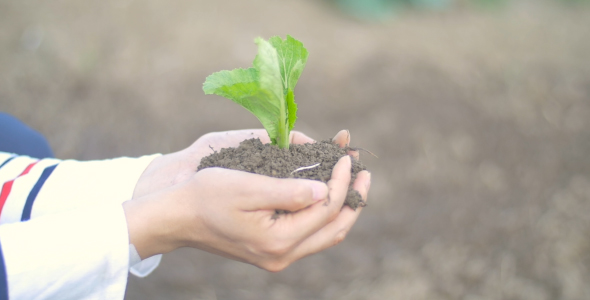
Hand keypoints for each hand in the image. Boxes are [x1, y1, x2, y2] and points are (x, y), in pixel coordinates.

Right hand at [123, 155, 370, 271]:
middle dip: (353, 199)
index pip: (326, 209)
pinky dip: (323, 215)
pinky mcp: (271, 251)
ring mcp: (277, 257)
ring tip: (352, 182)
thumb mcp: (248, 187)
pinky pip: (309, 236)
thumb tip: (326, 191)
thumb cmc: (207, 196)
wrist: (177, 218)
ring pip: (324, 235)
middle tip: (364, 173)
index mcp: (279, 241)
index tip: (347, 157)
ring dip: (341, 208)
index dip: (341, 181)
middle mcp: (282, 256)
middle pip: (333, 229)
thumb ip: (290, 191)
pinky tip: (325, 195)